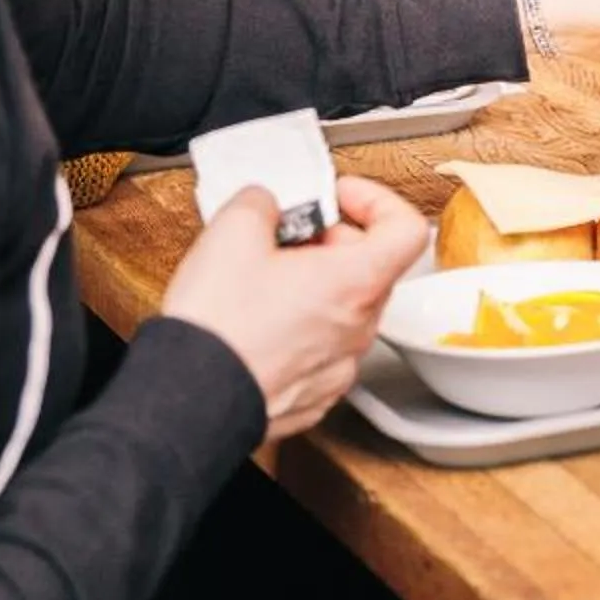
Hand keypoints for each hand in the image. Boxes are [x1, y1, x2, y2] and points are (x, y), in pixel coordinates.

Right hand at [158, 177, 429, 441]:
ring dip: (315, 286)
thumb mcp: (232, 232)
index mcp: (355, 283)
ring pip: (344, 310)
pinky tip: (259, 322)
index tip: (340, 198)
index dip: (377, 201)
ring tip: (265, 280)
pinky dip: (299, 327)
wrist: (191, 401)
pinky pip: (320, 348)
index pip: (407, 229)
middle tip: (289, 236)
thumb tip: (265, 204)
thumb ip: (261, 202)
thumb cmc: (218, 329)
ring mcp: (339, 367)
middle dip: (332, 243)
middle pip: (371, 268)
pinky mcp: (314, 394)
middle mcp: (358, 328)